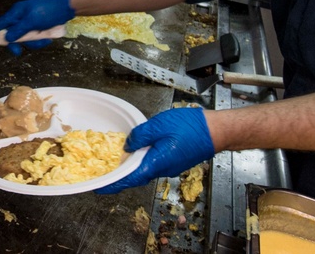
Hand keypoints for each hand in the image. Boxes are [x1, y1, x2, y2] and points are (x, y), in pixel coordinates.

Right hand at [0, 0, 74, 54]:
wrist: (67, 7)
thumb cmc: (49, 11)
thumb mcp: (32, 21)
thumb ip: (18, 30)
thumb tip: (6, 38)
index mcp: (16, 13)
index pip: (0, 24)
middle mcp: (20, 18)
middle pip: (11, 34)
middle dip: (17, 43)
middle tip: (19, 51)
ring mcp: (29, 23)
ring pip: (24, 38)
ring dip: (32, 42)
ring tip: (43, 40)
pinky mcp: (37, 27)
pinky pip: (34, 38)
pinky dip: (39, 40)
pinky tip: (47, 39)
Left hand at [95, 107, 214, 194]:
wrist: (215, 131)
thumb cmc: (190, 128)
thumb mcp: (158, 126)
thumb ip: (140, 136)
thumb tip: (127, 145)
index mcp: (155, 163)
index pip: (129, 179)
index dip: (113, 184)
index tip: (100, 188)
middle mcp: (162, 170)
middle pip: (137, 175)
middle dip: (121, 174)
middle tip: (107, 172)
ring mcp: (170, 167)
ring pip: (146, 169)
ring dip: (133, 165)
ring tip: (121, 158)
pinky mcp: (176, 162)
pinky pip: (156, 163)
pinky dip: (145, 159)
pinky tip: (142, 148)